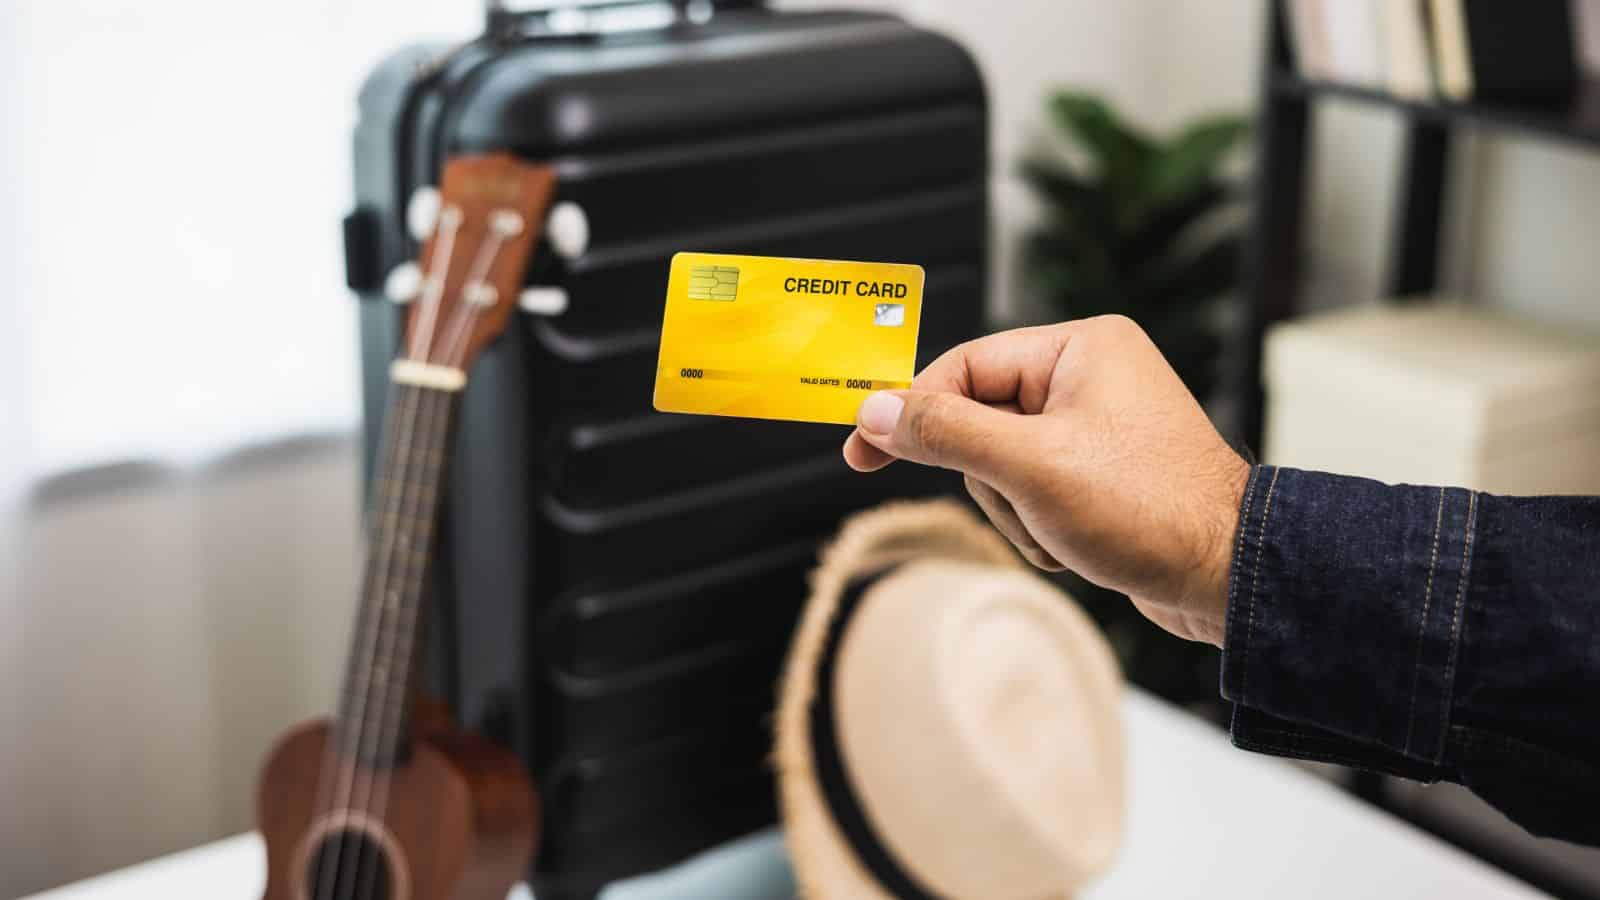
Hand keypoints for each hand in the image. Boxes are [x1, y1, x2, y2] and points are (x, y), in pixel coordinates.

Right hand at [843, 316, 1249, 646]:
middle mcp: (1090, 377)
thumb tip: (875, 411)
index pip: (964, 367)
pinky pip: (1031, 493)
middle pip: (978, 420)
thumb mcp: (1031, 467)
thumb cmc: (1149, 509)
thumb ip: (946, 432)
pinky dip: (1039, 527)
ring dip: (1016, 512)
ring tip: (1063, 531)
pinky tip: (1077, 546)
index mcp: (1081, 347)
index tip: (861, 450)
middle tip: (1027, 505)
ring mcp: (1096, 428)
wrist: (1230, 578)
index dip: (911, 410)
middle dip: (991, 478)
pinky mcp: (1100, 474)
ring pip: (999, 466)